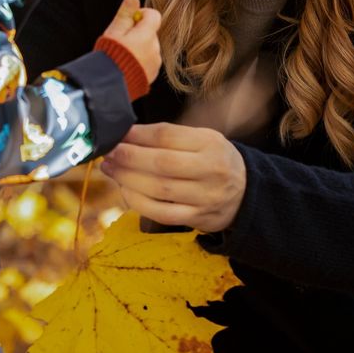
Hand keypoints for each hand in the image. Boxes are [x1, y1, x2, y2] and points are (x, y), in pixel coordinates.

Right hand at [100, 0, 161, 84]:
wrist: (108, 86)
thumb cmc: (109, 57)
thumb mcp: (114, 32)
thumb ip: (125, 14)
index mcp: (147, 36)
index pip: (154, 15)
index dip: (141, 14)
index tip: (129, 21)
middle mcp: (155, 49)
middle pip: (151, 32)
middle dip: (138, 33)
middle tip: (121, 41)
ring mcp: (155, 63)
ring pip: (150, 47)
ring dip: (139, 48)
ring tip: (122, 56)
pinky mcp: (152, 75)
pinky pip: (148, 62)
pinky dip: (140, 61)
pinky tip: (126, 66)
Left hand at [100, 122, 245, 232]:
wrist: (245, 193)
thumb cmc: (213, 160)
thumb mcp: (201, 139)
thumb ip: (168, 136)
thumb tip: (127, 134)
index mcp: (210, 143)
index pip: (168, 136)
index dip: (137, 135)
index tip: (118, 134)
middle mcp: (211, 170)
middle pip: (161, 163)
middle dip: (128, 157)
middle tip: (108, 152)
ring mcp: (205, 197)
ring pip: (159, 190)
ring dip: (128, 179)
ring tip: (111, 169)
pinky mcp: (198, 218)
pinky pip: (161, 213)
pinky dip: (138, 202)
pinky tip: (126, 191)